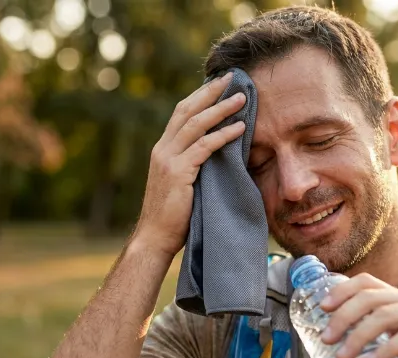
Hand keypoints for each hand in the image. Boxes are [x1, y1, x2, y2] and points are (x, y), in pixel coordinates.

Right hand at [133, 72, 246, 257]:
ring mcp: (168, 159)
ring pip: (196, 124)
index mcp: (162, 149)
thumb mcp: (183, 183)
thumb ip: (194, 165)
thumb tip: (218, 155)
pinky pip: (204, 147)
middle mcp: (162, 149)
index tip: (219, 83)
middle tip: (232, 78)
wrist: (155, 238)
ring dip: (221, 109)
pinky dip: (223, 136)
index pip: (181, 113)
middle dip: (211, 92)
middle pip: (187, 110)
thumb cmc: (173, 217)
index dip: (200, 96)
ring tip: (243, 99)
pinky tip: (240, 129)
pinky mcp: (178, 173)